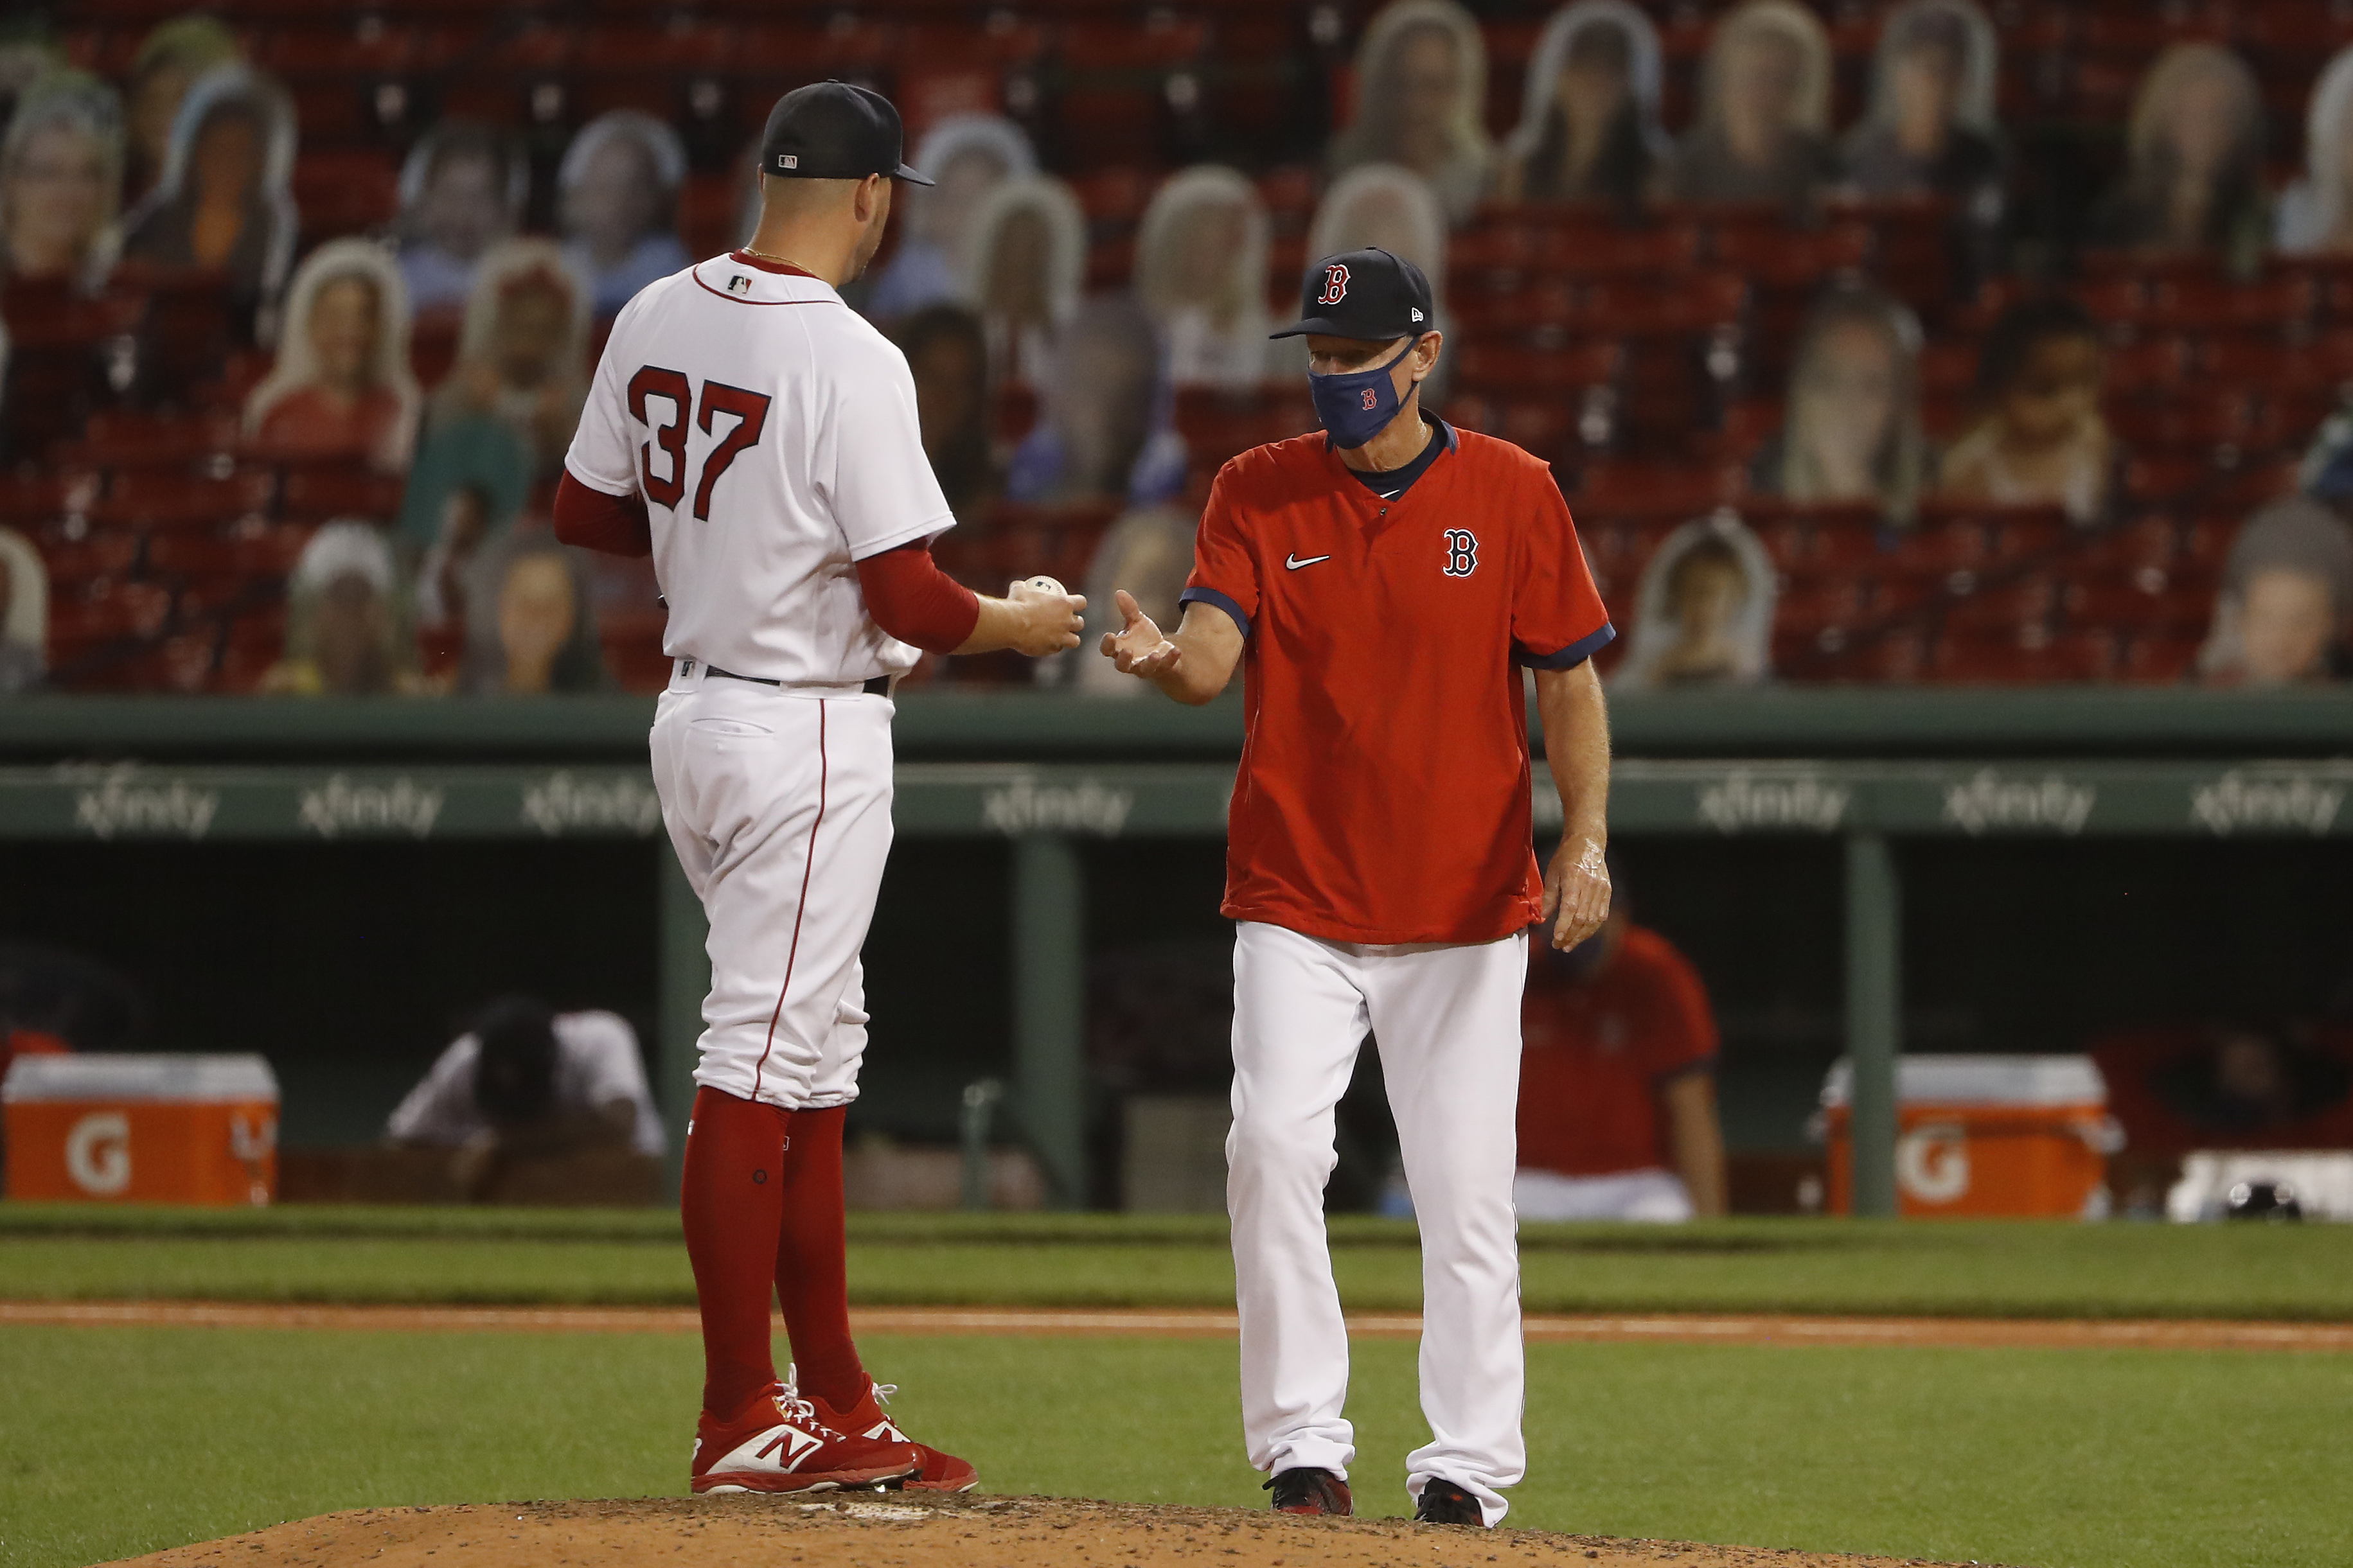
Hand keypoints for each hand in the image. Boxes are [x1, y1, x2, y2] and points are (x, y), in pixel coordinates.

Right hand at [1004, 576, 1084, 656]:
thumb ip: (1022, 587)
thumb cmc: (1017, 604)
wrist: (1013, 624)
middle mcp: (1066, 621)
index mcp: (1064, 604)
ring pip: (1074, 641)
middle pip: (1079, 623)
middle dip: (1076, 623)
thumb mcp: (1018, 590)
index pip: (1081, 602)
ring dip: (1070, 639)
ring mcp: (1061, 637)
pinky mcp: (1052, 649)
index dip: (1080, 603)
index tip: (1076, 604)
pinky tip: (1046, 646)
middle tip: (1069, 622)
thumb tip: (1019, 585)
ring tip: (1064, 639)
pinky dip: (1053, 648)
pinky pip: (1056, 649)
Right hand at [1100, 589, 1183, 679]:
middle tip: (1127, 651)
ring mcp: (1146, 667)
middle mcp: (1130, 662)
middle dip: (1124, 659)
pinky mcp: (1162, 668)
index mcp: (1119, 649)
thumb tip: (1119, 592)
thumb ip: (1129, 609)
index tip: (1109, 635)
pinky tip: (1176, 650)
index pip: (1107, 650)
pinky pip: (1166, 665)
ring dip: (1149, 663)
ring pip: (1144, 670)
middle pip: (1121, 665)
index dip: (1107, 644)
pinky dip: (1171, 658)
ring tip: (1154, 655)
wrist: (1162, 650)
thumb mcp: (1137, 621)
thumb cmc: (1143, 637)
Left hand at [1542, 835, 1610, 949]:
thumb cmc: (1566, 857)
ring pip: (1593, 920)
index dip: (1563, 926)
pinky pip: (1602, 915)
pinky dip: (1593, 927)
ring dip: (1582, 936)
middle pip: (1582, 918)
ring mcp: (1601, 889)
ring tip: (1570, 945)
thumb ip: (1549, 897)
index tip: (1556, 940)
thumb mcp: (1552, 873)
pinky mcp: (1607, 891)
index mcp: (1574, 879)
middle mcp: (1590, 885)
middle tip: (1559, 946)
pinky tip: (1583, 935)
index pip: (1570, 909)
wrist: (1588, 843)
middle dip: (1570, 936)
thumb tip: (1544, 918)